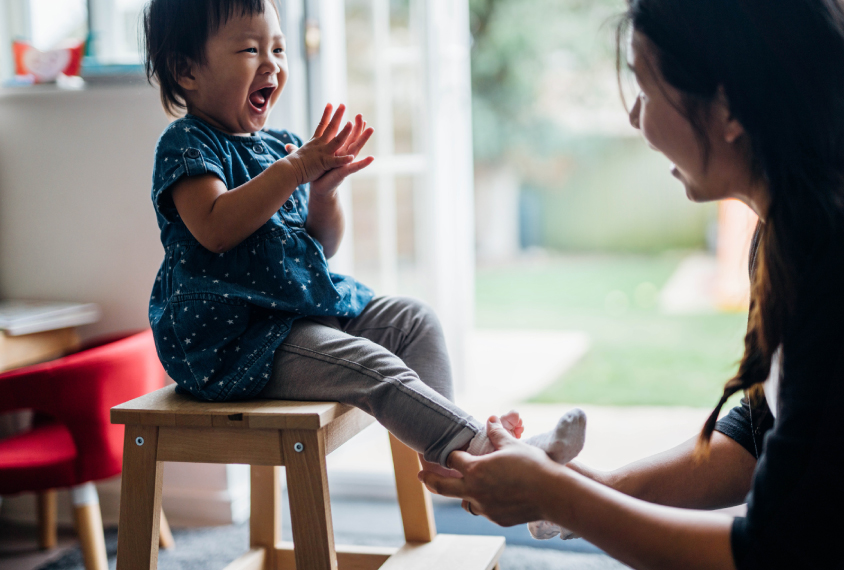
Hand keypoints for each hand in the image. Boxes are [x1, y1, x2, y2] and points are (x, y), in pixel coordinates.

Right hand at [283, 104, 357, 184]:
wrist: (289, 171)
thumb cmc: (292, 164)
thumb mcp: (295, 154)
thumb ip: (293, 149)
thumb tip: (287, 146)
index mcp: (315, 142)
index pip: (321, 125)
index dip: (326, 114)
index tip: (330, 103)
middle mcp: (319, 144)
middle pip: (330, 128)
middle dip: (337, 116)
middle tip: (343, 105)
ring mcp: (322, 153)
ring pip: (336, 141)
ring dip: (344, 133)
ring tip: (351, 124)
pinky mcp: (324, 163)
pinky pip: (335, 161)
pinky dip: (343, 160)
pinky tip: (352, 157)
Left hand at [309, 112, 373, 196]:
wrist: (319, 189)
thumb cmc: (319, 172)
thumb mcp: (319, 156)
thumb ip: (317, 147)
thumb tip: (307, 138)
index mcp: (338, 151)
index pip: (348, 136)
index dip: (353, 126)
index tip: (358, 116)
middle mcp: (344, 156)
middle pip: (353, 139)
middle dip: (358, 127)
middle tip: (362, 116)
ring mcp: (345, 164)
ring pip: (355, 149)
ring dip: (363, 139)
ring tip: (371, 129)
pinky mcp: (344, 172)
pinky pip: (354, 167)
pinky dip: (362, 163)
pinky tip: (371, 158)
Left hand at [419, 416, 558, 526]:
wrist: (552, 494)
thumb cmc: (532, 465)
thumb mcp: (512, 445)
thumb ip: (497, 433)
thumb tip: (490, 418)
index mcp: (475, 470)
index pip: (452, 461)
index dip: (449, 455)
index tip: (447, 452)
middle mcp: (475, 491)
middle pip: (444, 487)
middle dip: (430, 480)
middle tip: (421, 476)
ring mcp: (485, 507)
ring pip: (465, 502)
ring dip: (462, 494)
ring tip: (463, 488)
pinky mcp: (497, 518)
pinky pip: (484, 510)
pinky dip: (484, 503)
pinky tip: (492, 496)